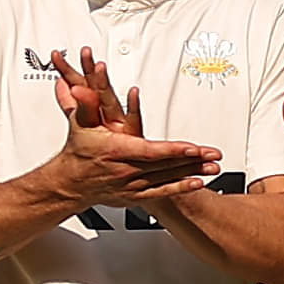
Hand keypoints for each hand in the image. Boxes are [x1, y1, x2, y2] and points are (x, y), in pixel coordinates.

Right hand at [42, 52, 221, 204]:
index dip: (174, 150)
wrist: (70, 182)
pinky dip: (180, 188)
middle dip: (192, 161)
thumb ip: (85, 104)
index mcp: (116, 151)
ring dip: (192, 173)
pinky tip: (196, 184)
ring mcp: (131, 185)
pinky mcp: (135, 195)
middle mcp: (126, 171)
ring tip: (213, 169)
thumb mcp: (80, 122)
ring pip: (167, 179)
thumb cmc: (79, 150)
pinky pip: (161, 192)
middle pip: (165, 166)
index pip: (150, 151)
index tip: (193, 148)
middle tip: (214, 156)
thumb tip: (80, 88)